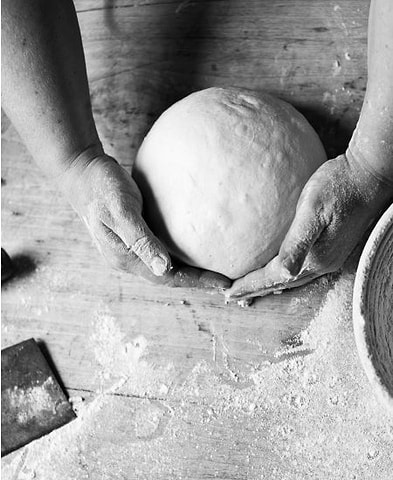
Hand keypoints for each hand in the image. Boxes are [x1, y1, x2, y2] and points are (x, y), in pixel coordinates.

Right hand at [59, 153, 230, 290]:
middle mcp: (128, 258)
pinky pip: (162, 250)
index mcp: (125, 257)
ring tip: (215, 270)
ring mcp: (131, 248)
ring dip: (190, 270)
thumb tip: (164, 269)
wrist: (82, 171)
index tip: (222, 283)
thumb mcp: (120, 211)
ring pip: (166, 266)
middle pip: (169, 277)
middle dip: (197, 280)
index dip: (196, 282)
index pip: (167, 278)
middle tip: (226, 281)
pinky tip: (195, 249)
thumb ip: (140, 240)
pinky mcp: (136, 235)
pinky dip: (181, 254)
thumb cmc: (100, 187)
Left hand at [226, 152, 392, 300]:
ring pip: (292, 278)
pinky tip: (278, 269)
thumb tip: (284, 272)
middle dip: (257, 290)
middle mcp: (323, 263)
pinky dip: (284, 273)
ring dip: (270, 285)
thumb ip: (298, 242)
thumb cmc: (339, 186)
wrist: (369, 175)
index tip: (229, 293)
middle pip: (282, 283)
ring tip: (252, 288)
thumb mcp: (314, 210)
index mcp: (315, 257)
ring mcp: (329, 257)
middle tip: (234, 296)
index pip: (274, 278)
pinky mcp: (331, 247)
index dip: (251, 286)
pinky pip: (301, 268)